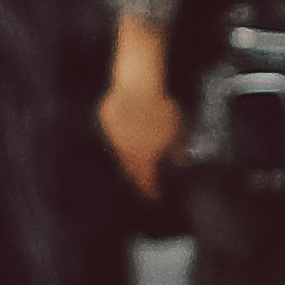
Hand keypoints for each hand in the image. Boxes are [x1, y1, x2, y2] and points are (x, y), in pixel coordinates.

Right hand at [97, 69, 183, 199]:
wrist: (139, 86)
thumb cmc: (161, 110)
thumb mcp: (178, 132)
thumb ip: (177, 151)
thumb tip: (179, 163)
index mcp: (143, 157)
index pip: (146, 181)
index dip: (151, 191)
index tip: (155, 198)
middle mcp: (125, 151)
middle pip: (130, 170)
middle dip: (138, 178)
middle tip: (143, 181)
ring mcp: (113, 136)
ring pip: (120, 153)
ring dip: (129, 158)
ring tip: (136, 159)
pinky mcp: (106, 120)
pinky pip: (114, 134)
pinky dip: (122, 138)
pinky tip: (128, 133)